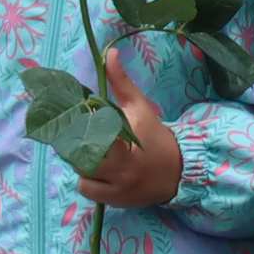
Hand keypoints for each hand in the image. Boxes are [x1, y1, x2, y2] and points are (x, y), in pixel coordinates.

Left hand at [75, 67, 183, 209]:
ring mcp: (118, 185)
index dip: (79, 126)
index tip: (76, 120)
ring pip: (82, 174)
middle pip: (81, 155)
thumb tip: (110, 53)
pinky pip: (87, 191)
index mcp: (126, 139)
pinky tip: (97, 171)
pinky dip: (87, 181)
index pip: (92, 132)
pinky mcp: (116, 200)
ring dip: (80, 163)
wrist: (178, 170)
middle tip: (80, 137)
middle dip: (76, 145)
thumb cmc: (154, 135)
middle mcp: (122, 165)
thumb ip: (121, 82)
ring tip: (90, 153)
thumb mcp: (140, 106)